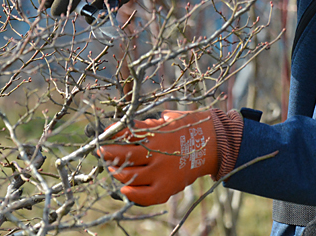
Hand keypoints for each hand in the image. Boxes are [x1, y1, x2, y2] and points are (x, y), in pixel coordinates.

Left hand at [99, 111, 218, 205]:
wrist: (212, 143)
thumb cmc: (188, 128)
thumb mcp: (167, 119)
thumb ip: (147, 124)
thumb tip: (124, 127)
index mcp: (156, 133)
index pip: (125, 134)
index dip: (111, 135)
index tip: (104, 135)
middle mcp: (156, 153)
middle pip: (122, 155)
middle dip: (108, 153)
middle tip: (103, 152)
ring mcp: (161, 172)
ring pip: (128, 175)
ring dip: (116, 171)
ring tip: (112, 167)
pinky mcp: (167, 187)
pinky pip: (144, 195)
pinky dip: (131, 193)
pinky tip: (124, 188)